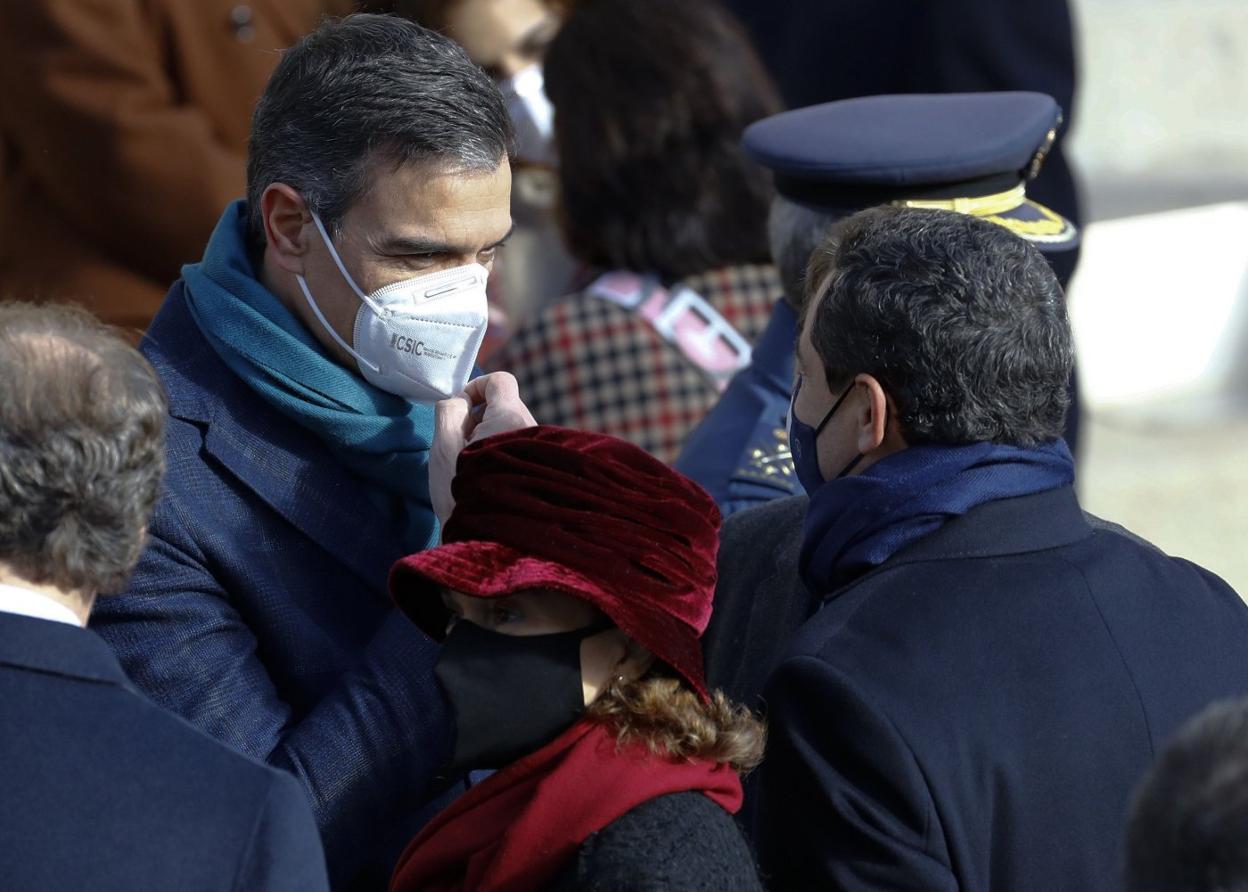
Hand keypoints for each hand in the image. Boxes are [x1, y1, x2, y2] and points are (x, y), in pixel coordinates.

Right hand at [430, 372, 536, 525]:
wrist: (491, 538)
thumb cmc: (462, 492)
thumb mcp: (443, 447)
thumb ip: (449, 410)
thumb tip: (460, 400)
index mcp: (510, 418)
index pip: (501, 381)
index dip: (477, 387)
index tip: (460, 408)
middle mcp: (533, 430)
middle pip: (506, 405)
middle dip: (480, 417)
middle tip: (460, 444)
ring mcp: (542, 451)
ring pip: (513, 429)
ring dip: (491, 438)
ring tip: (473, 466)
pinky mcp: (544, 470)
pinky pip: (522, 449)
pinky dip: (504, 455)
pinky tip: (489, 477)